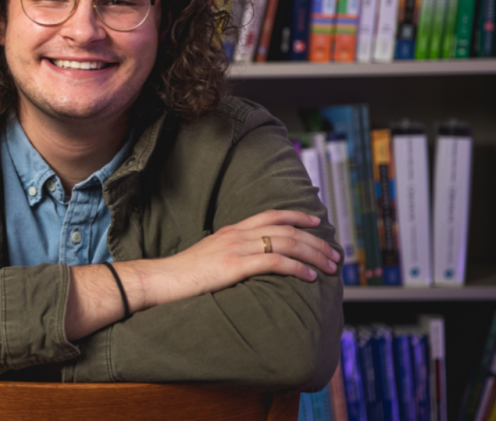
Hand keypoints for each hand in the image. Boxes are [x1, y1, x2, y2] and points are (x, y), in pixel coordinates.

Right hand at [134, 210, 339, 309]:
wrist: (161, 279)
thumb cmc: (183, 275)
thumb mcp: (210, 257)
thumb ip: (231, 254)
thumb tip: (249, 262)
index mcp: (231, 230)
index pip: (271, 215)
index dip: (297, 216)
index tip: (317, 223)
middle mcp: (237, 234)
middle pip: (286, 229)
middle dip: (315, 241)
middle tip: (335, 253)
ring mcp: (236, 248)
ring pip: (286, 243)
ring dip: (313, 254)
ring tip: (329, 266)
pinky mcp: (235, 265)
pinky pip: (274, 261)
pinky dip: (296, 267)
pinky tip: (309, 276)